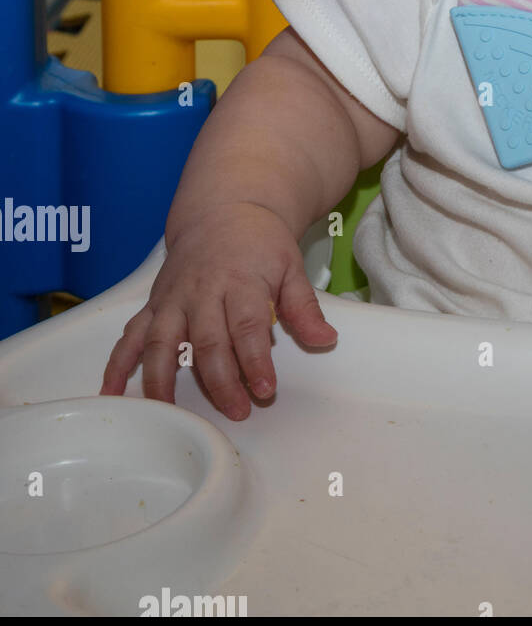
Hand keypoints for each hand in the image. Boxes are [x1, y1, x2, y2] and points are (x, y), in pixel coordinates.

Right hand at [100, 202, 337, 419]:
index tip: (265, 389)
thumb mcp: (292, 267)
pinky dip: (117, 364)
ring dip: (163, 381)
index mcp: (241, 281)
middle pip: (207, 341)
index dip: (254, 361)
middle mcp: (202, 291)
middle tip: (238, 410)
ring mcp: (173, 299)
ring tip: (170, 415)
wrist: (224, 210)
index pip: (247, 327)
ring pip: (162, 343)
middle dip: (221, 381)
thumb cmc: (261, 243)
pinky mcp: (154, 304)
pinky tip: (112, 393)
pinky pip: (130, 335)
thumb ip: (304, 307)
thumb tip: (326, 340)